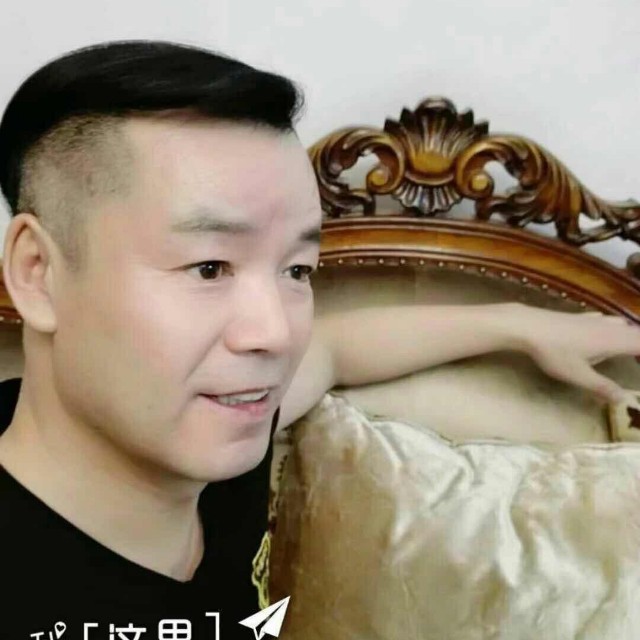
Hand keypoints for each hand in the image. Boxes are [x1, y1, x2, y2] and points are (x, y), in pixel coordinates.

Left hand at [503, 304, 639, 404]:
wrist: (527, 325)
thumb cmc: (554, 352)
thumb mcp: (578, 375)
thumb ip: (602, 386)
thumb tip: (625, 399)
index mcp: (614, 340)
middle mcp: (609, 327)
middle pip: (635, 332)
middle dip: (639, 344)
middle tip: (637, 358)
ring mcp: (593, 319)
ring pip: (621, 323)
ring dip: (630, 333)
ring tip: (631, 345)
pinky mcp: (579, 315)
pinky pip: (605, 319)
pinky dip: (613, 326)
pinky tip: (607, 326)